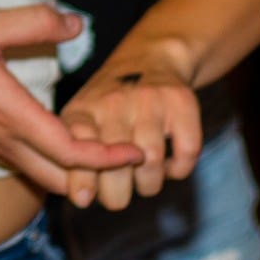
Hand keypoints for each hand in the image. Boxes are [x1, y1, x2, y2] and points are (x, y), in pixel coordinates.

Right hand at [0, 7, 141, 196]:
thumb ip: (33, 22)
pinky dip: (45, 161)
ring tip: (99, 152)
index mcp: (8, 114)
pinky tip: (53, 141)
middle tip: (126, 160)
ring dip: (70, 171)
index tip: (137, 153)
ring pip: (36, 173)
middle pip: (58, 178)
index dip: (108, 157)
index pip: (69, 151)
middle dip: (96, 177)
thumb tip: (77, 24)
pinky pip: (17, 162)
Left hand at [58, 42, 207, 210]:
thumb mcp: (81, 123)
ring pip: (151, 163)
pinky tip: (169, 166)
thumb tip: (82, 199)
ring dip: (148, 185)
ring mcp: (149, 100)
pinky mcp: (181, 102)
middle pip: (115, 167)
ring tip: (143, 180)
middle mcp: (113, 102)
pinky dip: (178, 171)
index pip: (76, 149)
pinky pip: (185, 155)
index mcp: (82, 110)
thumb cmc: (108, 108)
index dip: (82, 180)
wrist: (148, 59)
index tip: (85, 199)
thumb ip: (74, 160)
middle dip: (117, 195)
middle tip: (118, 193)